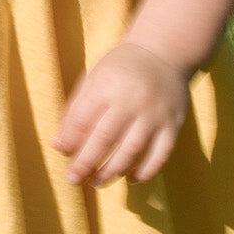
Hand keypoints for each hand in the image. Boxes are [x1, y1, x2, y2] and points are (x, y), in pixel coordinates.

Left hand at [54, 42, 189, 187]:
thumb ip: (75, 110)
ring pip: (132, 150)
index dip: (71, 139)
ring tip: (96, 181)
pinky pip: (160, 155)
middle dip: (86, 162)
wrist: (164, 52)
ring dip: (112, 171)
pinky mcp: (174, 125)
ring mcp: (155, 114)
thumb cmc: (120, 70)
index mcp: (107, 84)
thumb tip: (60, 146)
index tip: (63, 153)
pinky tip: (130, 177)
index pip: (84, 117)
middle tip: (73, 179)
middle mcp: (132, 99)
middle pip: (105, 138)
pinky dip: (145, 171)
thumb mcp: (94, 78)